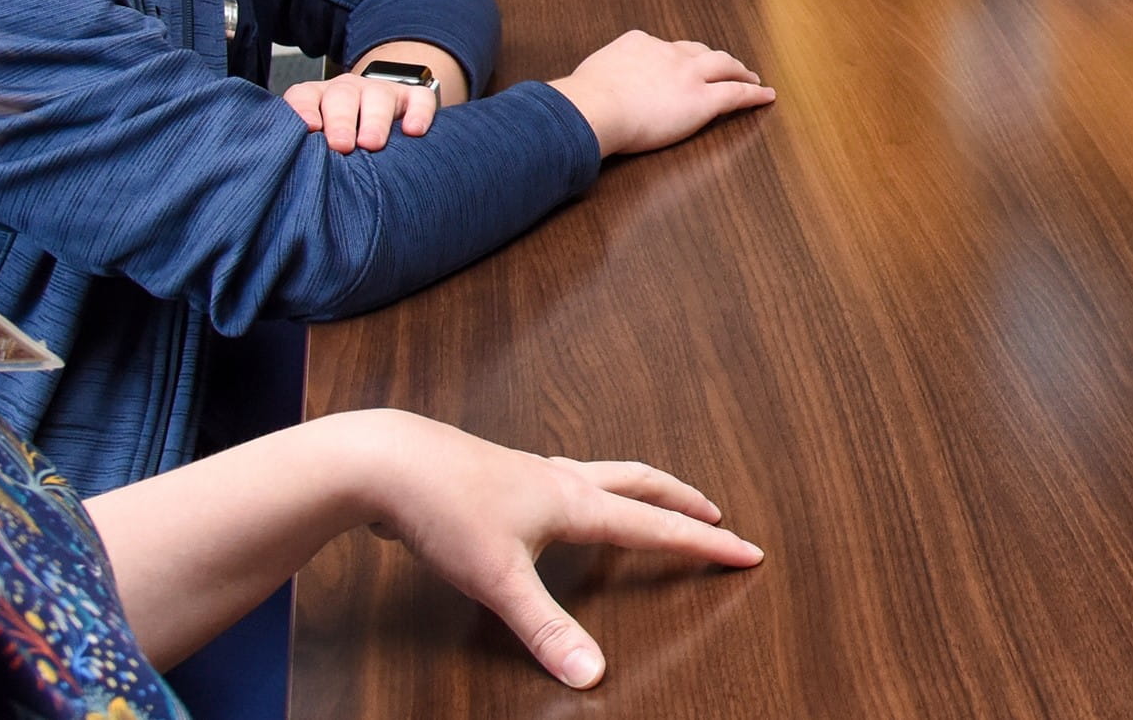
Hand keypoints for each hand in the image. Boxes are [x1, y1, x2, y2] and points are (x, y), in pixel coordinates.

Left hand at [284, 68, 437, 154]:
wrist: (377, 120)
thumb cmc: (341, 142)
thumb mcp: (318, 146)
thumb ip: (307, 156)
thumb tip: (296, 183)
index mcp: (318, 100)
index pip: (303, 97)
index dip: (304, 110)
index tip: (309, 129)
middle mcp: (347, 91)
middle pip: (342, 97)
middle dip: (341, 121)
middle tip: (340, 146)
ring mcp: (381, 92)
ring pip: (378, 96)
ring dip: (375, 120)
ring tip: (372, 144)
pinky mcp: (412, 98)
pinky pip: (419, 99)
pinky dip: (418, 113)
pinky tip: (414, 131)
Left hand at [346, 410, 763, 688]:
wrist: (385, 460)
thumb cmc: (443, 509)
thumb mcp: (499, 579)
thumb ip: (547, 629)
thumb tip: (592, 673)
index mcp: (574, 502)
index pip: (656, 527)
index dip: (704, 544)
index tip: (747, 550)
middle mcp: (559, 479)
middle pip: (639, 483)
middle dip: (681, 502)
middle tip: (713, 514)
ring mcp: (527, 471)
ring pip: (600, 473)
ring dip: (637, 487)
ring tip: (650, 499)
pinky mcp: (497, 474)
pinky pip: (560, 476)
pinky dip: (584, 486)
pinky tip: (561, 497)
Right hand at [547, 29, 776, 156]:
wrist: (595, 108)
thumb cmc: (582, 101)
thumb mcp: (586, 79)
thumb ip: (595, 83)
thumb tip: (581, 98)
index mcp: (638, 44)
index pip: (664, 48)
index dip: (678, 57)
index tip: (681, 63)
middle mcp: (667, 53)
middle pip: (699, 51)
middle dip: (714, 58)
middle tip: (727, 64)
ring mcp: (688, 75)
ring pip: (724, 66)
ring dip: (740, 71)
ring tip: (751, 77)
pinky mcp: (703, 100)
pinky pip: (736, 94)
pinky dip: (754, 94)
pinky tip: (766, 96)